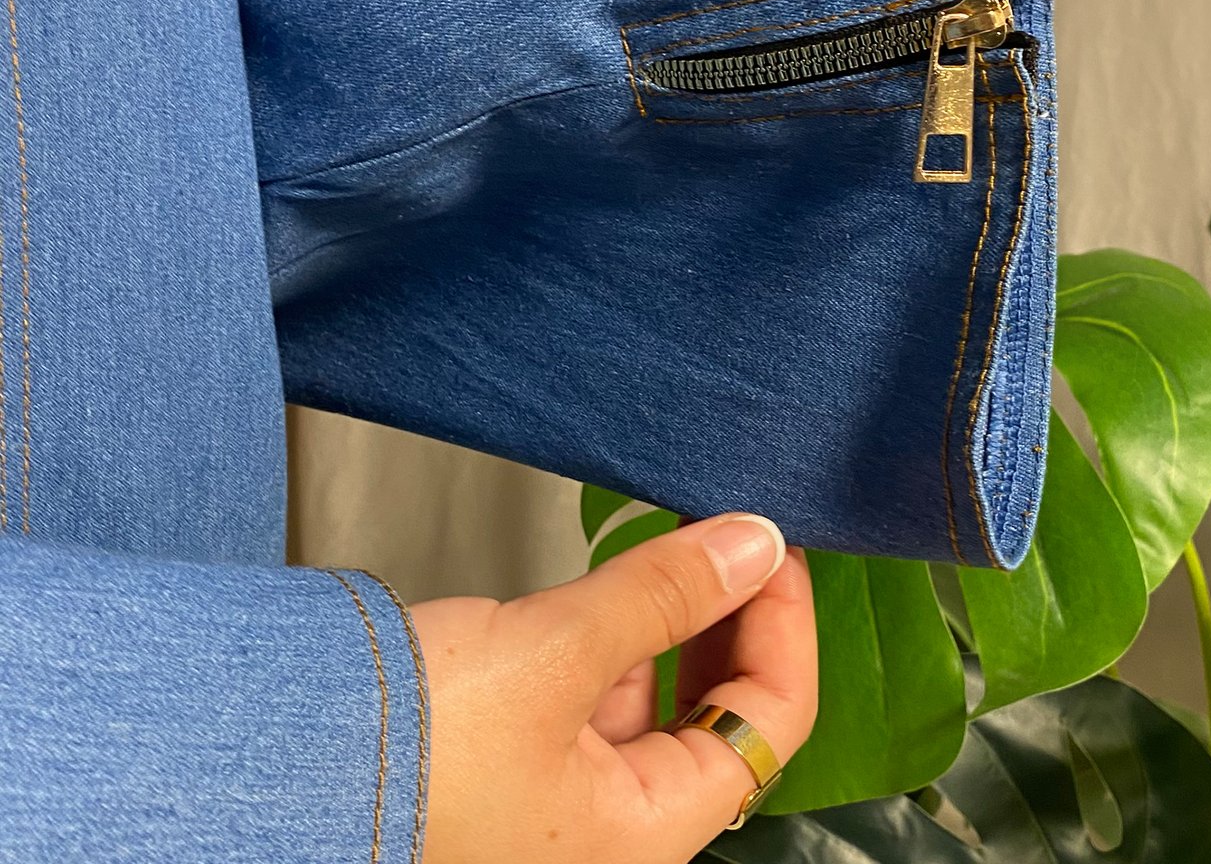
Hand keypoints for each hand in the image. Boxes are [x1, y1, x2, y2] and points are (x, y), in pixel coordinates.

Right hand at [412, 513, 813, 863]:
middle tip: (738, 538)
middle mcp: (612, 833)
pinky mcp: (516, 760)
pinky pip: (598, 695)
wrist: (264, 771)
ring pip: (657, 701)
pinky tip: (621, 580)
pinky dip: (620, 633)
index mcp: (643, 839)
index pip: (768, 727)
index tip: (774, 546)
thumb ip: (664, 593)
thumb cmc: (400, 753)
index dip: (784, 627)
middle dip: (735, 621)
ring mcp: (563, 799)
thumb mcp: (554, 653)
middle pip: (720, 718)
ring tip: (681, 540)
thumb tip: (753, 542)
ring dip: (676, 618)